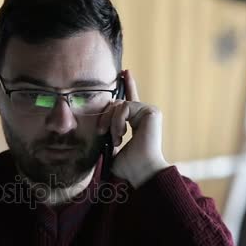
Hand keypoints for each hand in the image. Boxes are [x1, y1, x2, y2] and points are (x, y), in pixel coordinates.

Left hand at [97, 70, 170, 187]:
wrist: (141, 172)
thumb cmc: (128, 166)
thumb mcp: (113, 147)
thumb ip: (108, 135)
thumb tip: (94, 132)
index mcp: (138, 122)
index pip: (130, 100)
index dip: (128, 85)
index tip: (124, 73)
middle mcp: (145, 114)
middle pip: (117, 103)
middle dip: (106, 117)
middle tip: (103, 133)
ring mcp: (149, 112)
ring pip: (119, 105)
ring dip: (112, 122)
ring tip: (117, 138)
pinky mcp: (151, 111)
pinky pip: (125, 107)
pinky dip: (118, 121)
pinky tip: (122, 134)